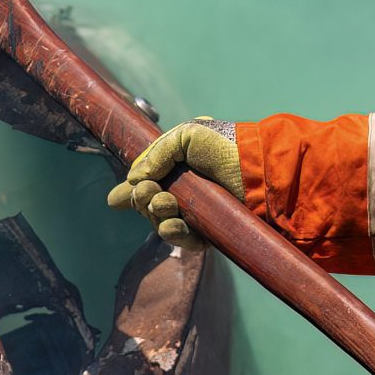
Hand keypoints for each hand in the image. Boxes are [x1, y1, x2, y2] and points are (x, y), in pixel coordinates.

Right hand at [106, 116, 240, 244]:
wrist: (258, 168)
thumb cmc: (225, 145)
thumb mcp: (187, 135)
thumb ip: (156, 154)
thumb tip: (133, 180)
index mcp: (177, 166)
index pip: (145, 183)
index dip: (129, 193)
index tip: (116, 200)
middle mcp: (185, 189)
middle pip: (148, 204)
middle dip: (142, 199)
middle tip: (149, 192)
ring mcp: (196, 212)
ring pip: (160, 221)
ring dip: (156, 213)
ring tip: (165, 202)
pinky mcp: (209, 232)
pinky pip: (183, 239)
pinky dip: (172, 233)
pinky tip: (171, 225)